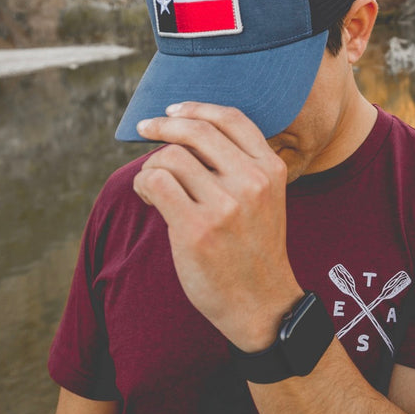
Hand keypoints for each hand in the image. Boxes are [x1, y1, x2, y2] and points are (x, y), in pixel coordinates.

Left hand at [133, 102, 303, 350]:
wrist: (261, 305)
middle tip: (145, 128)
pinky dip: (143, 183)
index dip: (196, 107)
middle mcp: (252, 182)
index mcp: (271, 169)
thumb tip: (185, 133)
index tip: (173, 111)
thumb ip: (239, 165)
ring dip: (152, 164)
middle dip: (163, 125)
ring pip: (171, 155)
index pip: (230, 118)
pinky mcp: (197, 229)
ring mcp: (226, 206)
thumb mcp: (265, 199)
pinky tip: (148, 196)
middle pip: (196, 130)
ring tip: (152, 183)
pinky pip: (156, 182)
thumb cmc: (255, 248)